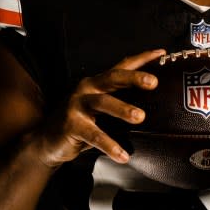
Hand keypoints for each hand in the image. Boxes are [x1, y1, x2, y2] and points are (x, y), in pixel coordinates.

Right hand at [37, 49, 165, 166]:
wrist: (47, 140)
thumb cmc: (80, 122)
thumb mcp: (101, 109)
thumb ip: (120, 102)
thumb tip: (155, 105)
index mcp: (98, 83)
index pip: (122, 66)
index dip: (141, 59)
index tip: (161, 54)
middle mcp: (87, 89)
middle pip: (113, 77)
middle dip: (134, 78)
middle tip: (153, 82)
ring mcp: (77, 105)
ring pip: (103, 102)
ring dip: (122, 109)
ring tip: (140, 117)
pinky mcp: (71, 124)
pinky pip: (94, 135)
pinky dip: (110, 146)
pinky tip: (122, 155)